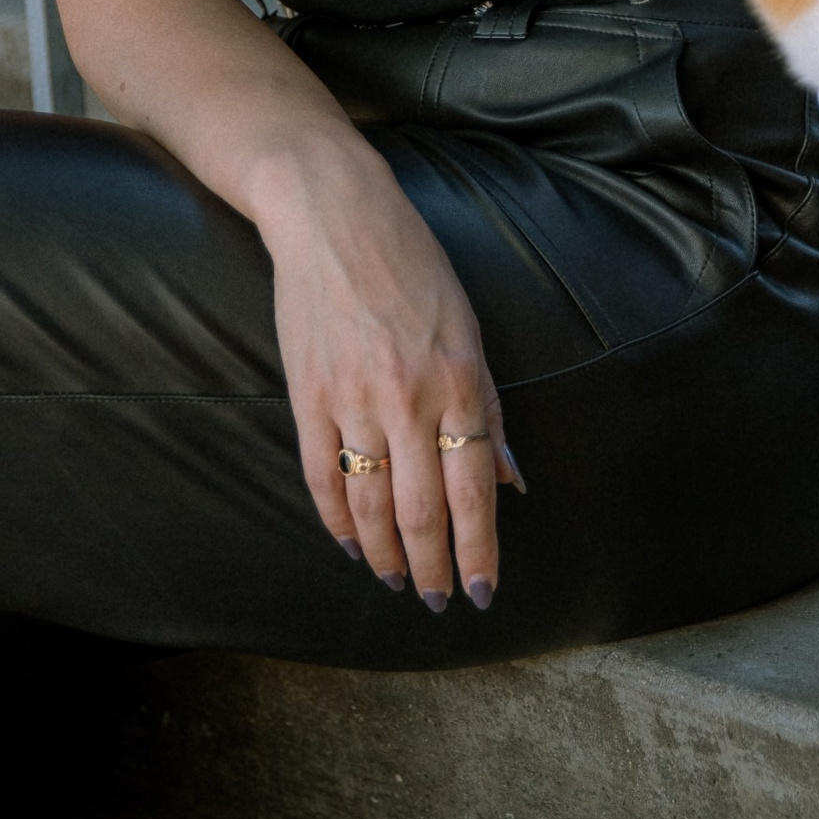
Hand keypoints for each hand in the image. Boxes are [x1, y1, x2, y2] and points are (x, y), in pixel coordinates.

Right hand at [260, 138, 524, 610]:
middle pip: (423, 510)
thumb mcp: (468, 326)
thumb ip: (489, 408)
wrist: (333, 215)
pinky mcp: (307, 396)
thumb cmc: (412, 264)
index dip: (479, 551)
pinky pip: (322, 477)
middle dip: (432, 568)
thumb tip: (511, 480)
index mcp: (460, 379)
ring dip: (386, 554)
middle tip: (435, 603)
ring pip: (371, 504)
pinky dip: (336, 520)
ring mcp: (353, 399)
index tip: (482, 593)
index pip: (474, 490)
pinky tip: (351, 544)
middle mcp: (409, 398)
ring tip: (396, 581)